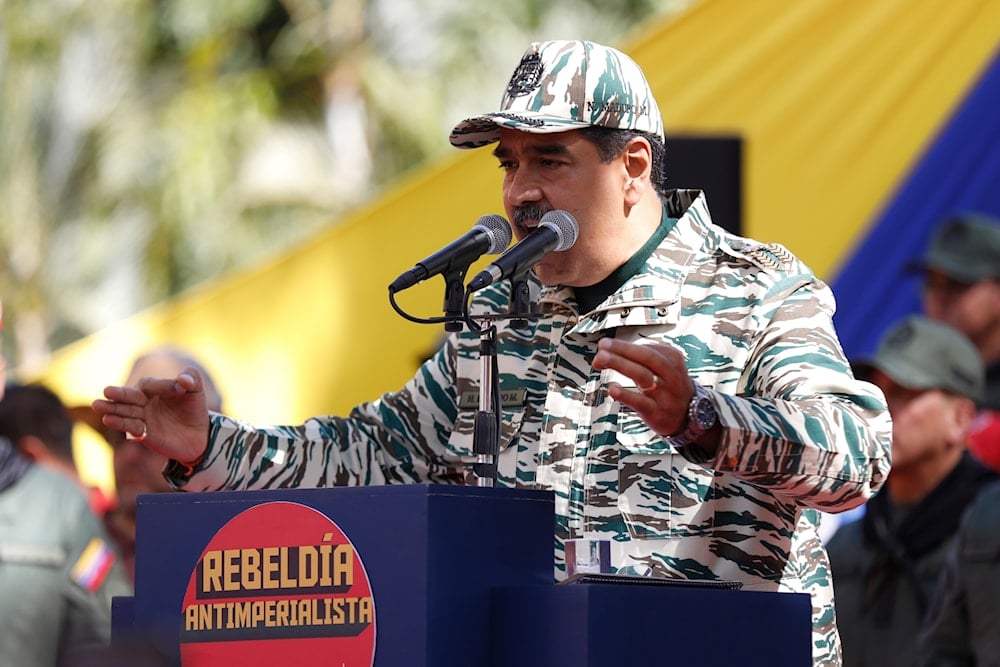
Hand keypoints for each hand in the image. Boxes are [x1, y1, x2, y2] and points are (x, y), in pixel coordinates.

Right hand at [91, 367, 210, 465]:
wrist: (199, 434)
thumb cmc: (193, 408)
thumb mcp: (196, 391)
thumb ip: (192, 380)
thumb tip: (183, 379)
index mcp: (154, 388)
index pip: (151, 385)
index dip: (163, 385)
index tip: (179, 388)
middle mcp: (144, 402)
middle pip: (130, 397)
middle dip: (119, 394)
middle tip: (106, 391)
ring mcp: (143, 418)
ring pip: (126, 412)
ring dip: (113, 410)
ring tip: (98, 406)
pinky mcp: (144, 434)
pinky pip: (132, 428)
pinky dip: (122, 424)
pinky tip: (109, 420)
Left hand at [593, 337, 692, 436]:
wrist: (689, 417)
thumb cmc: (669, 389)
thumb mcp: (663, 369)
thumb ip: (637, 360)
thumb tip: (606, 354)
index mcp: (672, 360)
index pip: (647, 348)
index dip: (624, 345)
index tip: (605, 344)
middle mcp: (671, 375)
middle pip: (647, 357)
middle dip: (623, 349)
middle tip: (603, 345)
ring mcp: (665, 394)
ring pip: (643, 375)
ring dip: (621, 364)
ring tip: (602, 359)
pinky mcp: (657, 412)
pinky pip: (641, 402)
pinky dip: (625, 394)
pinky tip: (612, 389)